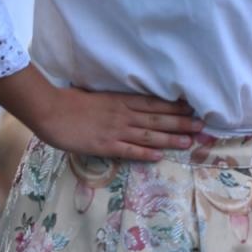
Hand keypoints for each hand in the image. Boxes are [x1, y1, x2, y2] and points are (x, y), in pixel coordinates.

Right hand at [28, 87, 204, 160]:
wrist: (50, 110)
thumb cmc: (70, 101)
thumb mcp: (98, 95)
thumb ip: (114, 100)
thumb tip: (128, 100)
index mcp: (121, 101)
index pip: (153, 103)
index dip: (174, 106)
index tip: (192, 107)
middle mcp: (123, 114)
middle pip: (157, 118)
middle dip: (180, 122)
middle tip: (201, 126)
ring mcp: (115, 130)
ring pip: (148, 134)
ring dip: (170, 138)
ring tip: (189, 142)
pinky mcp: (104, 145)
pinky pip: (128, 150)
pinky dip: (145, 153)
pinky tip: (159, 156)